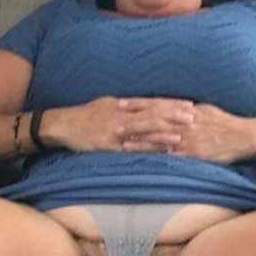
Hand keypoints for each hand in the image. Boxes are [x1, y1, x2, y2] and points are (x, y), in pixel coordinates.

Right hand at [44, 96, 192, 152]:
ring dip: (163, 134)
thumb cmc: (85, 114)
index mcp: (123, 104)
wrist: (62, 125)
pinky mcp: (109, 146)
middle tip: (193, 118)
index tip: (188, 104)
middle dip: (173, 116)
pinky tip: (158, 152)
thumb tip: (144, 105)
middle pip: (152, 115)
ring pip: (143, 132)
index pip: (152, 102)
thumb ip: (126, 105)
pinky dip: (146, 150)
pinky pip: (131, 149)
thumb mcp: (106, 103)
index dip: (171, 104)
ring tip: (181, 136)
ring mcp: (116, 132)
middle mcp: (121, 116)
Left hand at [120, 100, 250, 163]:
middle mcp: (183, 122)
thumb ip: (188, 109)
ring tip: (120, 141)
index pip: (157, 104)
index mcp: (185, 110)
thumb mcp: (206, 109)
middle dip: (132, 120)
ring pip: (158, 138)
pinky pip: (171, 156)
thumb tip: (177, 107)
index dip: (138, 103)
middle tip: (113, 120)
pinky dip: (155, 157)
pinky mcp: (193, 154)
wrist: (243, 136)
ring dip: (139, 140)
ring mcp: (187, 138)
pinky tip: (143, 160)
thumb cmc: (226, 122)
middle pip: (152, 120)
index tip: (122, 102)